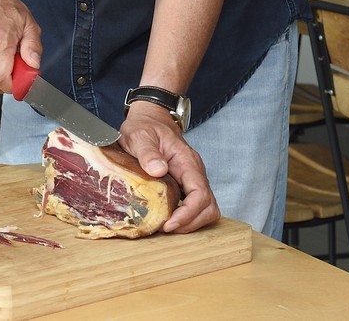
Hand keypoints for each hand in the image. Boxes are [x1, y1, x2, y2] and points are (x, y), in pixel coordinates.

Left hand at [116, 103, 219, 233]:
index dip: (189, 213)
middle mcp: (194, 172)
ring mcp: (192, 179)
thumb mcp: (139, 136)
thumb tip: (158, 170)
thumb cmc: (144, 127)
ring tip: (167, 226)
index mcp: (186, 161)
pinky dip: (186, 216)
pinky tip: (168, 218)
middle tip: (166, 228)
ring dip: (190, 222)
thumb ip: (147, 152)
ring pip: (205, 209)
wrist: (150, 119)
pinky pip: (195, 206)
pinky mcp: (186, 185)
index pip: (200, 194)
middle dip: (191, 222)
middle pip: (208, 206)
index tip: (169, 223)